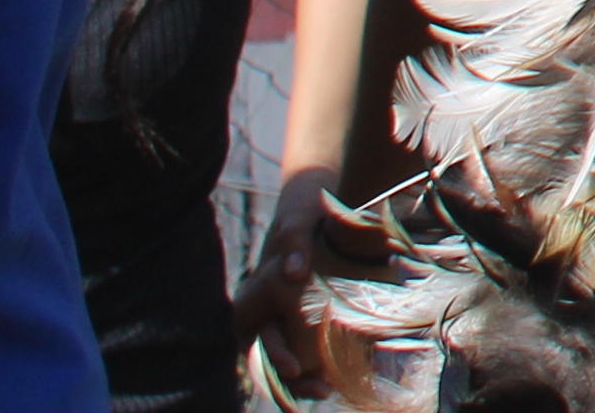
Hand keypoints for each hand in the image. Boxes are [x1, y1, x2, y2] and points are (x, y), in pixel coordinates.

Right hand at [238, 175, 344, 395]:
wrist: (325, 205)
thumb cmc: (305, 210)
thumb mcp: (299, 219)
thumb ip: (293, 240)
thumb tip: (291, 272)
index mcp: (252, 297)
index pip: (252, 340)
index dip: (272, 359)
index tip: (293, 368)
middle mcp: (265, 313)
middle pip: (272, 356)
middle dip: (294, 377)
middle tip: (322, 389)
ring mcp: (286, 318)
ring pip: (293, 356)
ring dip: (309, 376)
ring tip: (331, 389)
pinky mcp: (308, 317)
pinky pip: (311, 346)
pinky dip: (323, 361)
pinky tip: (342, 373)